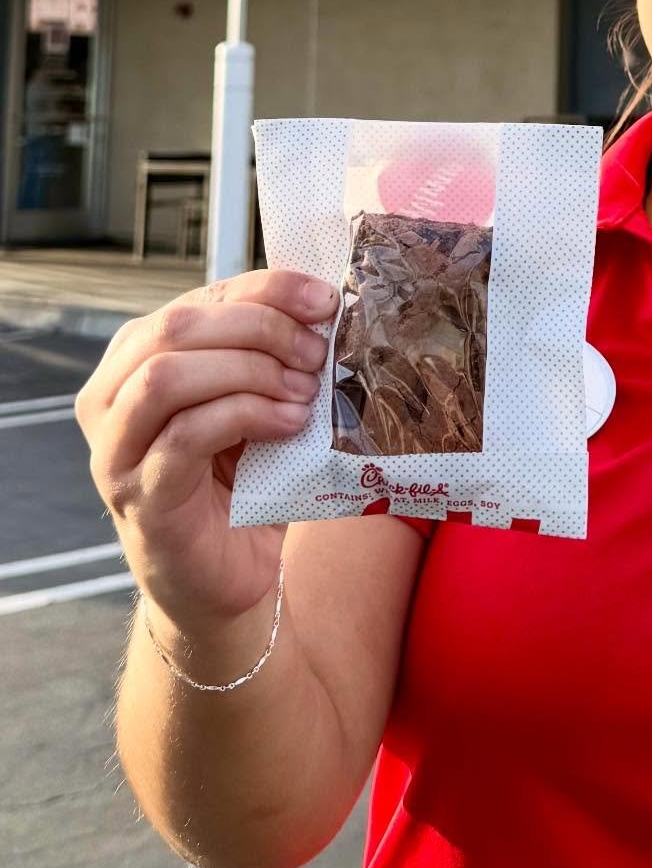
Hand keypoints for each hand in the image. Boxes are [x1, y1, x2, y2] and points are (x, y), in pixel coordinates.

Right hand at [76, 270, 337, 634]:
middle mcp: (110, 398)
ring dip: (249, 372)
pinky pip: (185, 436)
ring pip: (167, 376)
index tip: (324, 300)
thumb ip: (267, 355)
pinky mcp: (140, 497)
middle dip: (259, 328)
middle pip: (177, 327)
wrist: (227, 578)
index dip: (265, 289)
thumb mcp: (255, 402)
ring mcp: (116, 450)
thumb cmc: (242, 481)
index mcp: (136, 359)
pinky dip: (246, 417)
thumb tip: (320, 308)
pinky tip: (290, 424)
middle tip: (316, 352)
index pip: (199, 299)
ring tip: (304, 390)